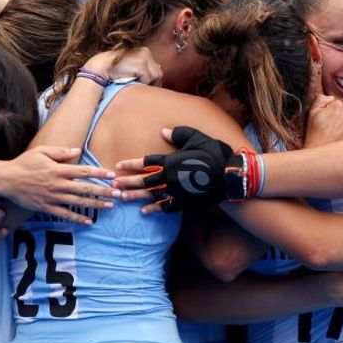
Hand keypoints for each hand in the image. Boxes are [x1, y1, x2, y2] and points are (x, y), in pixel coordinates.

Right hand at [1, 145, 119, 223]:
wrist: (6, 180)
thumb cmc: (24, 164)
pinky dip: (77, 218)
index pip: (83, 171)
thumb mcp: (42, 152)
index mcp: (58, 169)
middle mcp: (58, 184)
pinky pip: (64, 214)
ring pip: (78, 202)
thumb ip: (61, 152)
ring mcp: (53, 197)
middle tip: (118, 194)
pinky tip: (89, 221)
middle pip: (85, 188)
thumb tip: (77, 151)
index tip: (112, 175)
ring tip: (110, 206)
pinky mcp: (46, 207)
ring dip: (96, 205)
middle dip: (104, 191)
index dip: (99, 173)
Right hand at [85, 47, 162, 85]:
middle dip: (152, 84)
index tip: (146, 87)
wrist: (101, 68)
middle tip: (142, 88)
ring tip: (135, 83)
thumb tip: (158, 72)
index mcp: (144, 52)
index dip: (152, 81)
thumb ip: (144, 68)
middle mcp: (145, 52)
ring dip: (147, 83)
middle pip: (158, 73)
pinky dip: (141, 83)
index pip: (156, 69)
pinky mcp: (140, 64)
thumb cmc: (116, 70)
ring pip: (155, 77)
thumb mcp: (131, 66)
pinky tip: (131, 80)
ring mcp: (143, 57)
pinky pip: (148, 79)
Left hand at [114, 127, 235, 213]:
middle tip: (113, 186)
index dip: (132, 163)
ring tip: (122, 198)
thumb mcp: (197, 138)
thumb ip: (179, 134)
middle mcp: (170, 176)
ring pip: (151, 194)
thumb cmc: (215, 154)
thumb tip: (163, 131)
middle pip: (144, 179)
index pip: (146, 161)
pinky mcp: (184, 202)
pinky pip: (165, 206)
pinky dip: (154, 209)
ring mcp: (176, 190)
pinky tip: (144, 211)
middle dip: (127, 182)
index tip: (119, 166)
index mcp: (171, 160)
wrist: (230, 176)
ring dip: (135, 196)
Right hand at [304, 94, 342, 147]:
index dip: (330, 111)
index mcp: (335, 106)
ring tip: (340, 131)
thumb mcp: (312, 113)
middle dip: (339, 115)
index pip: (335, 103)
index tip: (327, 121)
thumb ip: (321, 99)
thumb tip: (331, 98)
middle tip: (332, 127)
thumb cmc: (315, 135)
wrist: (321, 154)